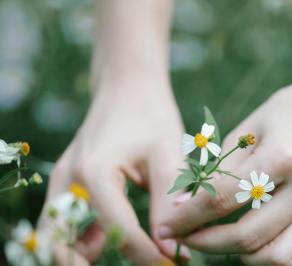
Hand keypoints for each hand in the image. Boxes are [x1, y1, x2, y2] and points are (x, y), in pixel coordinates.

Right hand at [39, 81, 188, 265]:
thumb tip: (172, 249)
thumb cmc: (150, 114)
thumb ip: (168, 203)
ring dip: (80, 257)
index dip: (147, 255)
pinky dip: (79, 240)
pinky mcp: (67, 182)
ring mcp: (62, 181)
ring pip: (56, 236)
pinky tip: (105, 242)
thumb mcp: (166, 156)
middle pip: (65, 244)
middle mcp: (68, 180)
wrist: (127, 86)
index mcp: (95, 173)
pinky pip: (63, 221)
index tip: (171, 264)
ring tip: (120, 258)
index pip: (119, 231)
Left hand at [158, 76, 291, 265]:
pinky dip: (270, 259)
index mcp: (282, 156)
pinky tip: (251, 244)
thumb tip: (184, 204)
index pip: (222, 200)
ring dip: (239, 257)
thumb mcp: (250, 128)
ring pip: (277, 259)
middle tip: (185, 237)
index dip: (186, 218)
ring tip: (217, 241)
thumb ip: (219, 169)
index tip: (165, 226)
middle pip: (248, 237)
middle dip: (205, 244)